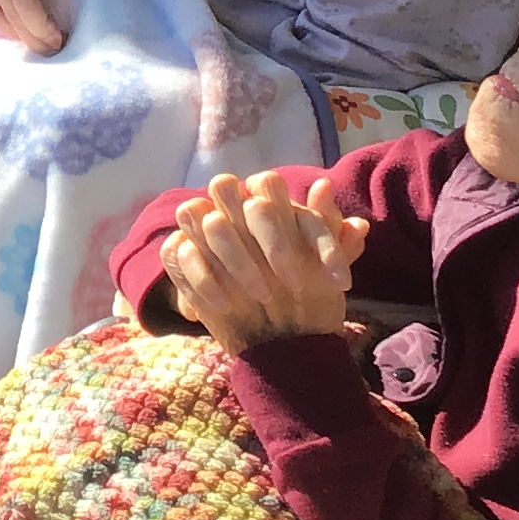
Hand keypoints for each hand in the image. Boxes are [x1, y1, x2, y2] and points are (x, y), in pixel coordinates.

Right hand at [0, 0, 68, 52]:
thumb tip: (50, 27)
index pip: (25, 6)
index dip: (42, 28)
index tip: (58, 40)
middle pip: (14, 18)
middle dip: (36, 39)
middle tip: (54, 50)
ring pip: (4, 21)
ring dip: (25, 37)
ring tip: (44, 45)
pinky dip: (13, 28)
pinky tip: (27, 34)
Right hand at [162, 172, 368, 354]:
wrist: (274, 335)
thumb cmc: (304, 292)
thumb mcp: (327, 270)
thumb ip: (339, 239)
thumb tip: (338, 200)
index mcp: (266, 201)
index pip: (269, 184)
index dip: (294, 220)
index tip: (331, 274)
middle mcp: (230, 208)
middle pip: (230, 190)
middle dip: (269, 240)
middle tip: (294, 282)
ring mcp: (200, 228)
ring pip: (204, 217)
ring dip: (238, 259)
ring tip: (264, 296)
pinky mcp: (179, 254)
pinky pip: (180, 252)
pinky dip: (204, 279)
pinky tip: (228, 305)